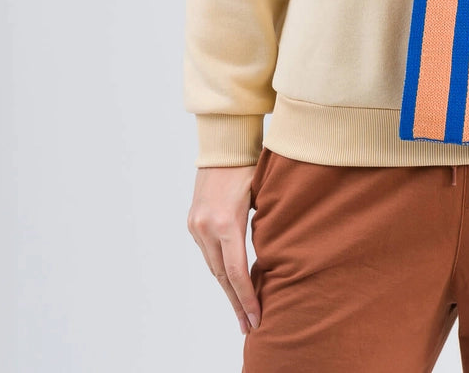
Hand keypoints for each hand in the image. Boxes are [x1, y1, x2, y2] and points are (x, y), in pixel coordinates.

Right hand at [187, 164, 261, 335]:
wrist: (224, 142)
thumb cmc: (252, 164)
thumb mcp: (264, 194)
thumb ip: (266, 225)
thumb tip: (276, 257)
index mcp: (225, 222)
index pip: (236, 272)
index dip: (247, 298)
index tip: (256, 318)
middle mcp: (206, 227)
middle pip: (221, 276)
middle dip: (237, 302)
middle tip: (250, 325)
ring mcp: (196, 225)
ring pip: (213, 266)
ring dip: (227, 287)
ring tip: (242, 308)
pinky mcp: (192, 221)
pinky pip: (207, 252)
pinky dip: (220, 267)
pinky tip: (231, 280)